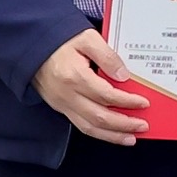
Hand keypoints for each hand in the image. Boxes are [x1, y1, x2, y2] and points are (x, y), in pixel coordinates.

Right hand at [35, 30, 149, 144]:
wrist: (33, 46)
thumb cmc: (60, 40)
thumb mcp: (87, 38)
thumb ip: (107, 56)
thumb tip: (123, 76)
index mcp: (75, 76)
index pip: (106, 95)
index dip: (127, 101)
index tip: (143, 102)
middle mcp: (67, 95)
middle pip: (98, 117)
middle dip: (123, 124)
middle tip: (143, 125)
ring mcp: (61, 104)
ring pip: (88, 127)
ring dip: (112, 135)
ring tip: (130, 137)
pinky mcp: (59, 107)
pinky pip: (80, 125)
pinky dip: (98, 132)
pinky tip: (111, 133)